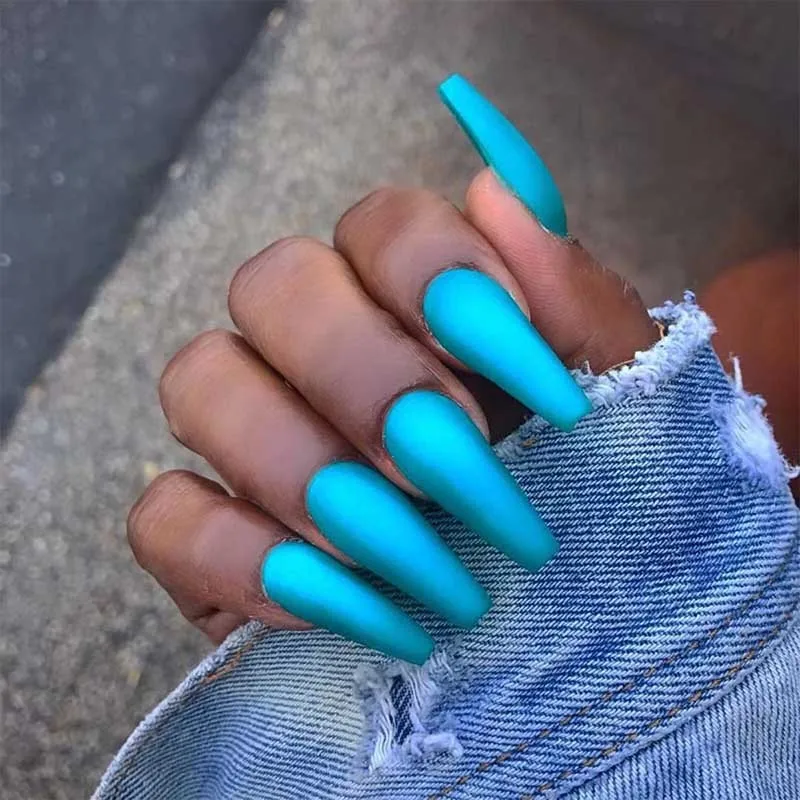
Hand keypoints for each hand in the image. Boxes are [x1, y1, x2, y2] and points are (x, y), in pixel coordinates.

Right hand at [127, 77, 657, 662]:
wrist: (548, 620)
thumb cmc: (583, 495)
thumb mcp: (609, 406)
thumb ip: (570, 299)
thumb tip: (498, 185)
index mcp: (407, 297)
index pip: (383, 225)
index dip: (441, 276)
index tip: (534, 377)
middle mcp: (311, 345)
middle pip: (275, 285)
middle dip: (370, 379)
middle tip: (461, 468)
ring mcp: (244, 435)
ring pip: (200, 382)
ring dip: (308, 472)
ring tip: (413, 557)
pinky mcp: (203, 536)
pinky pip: (166, 514)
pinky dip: (244, 561)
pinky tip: (340, 607)